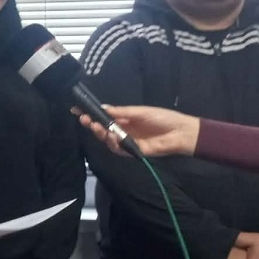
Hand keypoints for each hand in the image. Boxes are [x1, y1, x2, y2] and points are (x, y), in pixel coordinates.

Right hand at [76, 105, 198, 157]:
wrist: (180, 133)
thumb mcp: (140, 112)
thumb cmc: (162, 118)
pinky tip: (112, 137)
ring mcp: (127, 141)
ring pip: (107, 139)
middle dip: (92, 124)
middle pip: (102, 129)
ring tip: (97, 127)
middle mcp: (123, 130)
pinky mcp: (132, 151)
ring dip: (100, 133)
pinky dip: (113, 143)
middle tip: (84, 119)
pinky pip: (118, 148)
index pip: (104, 117)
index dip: (91, 114)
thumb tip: (103, 107)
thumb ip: (121, 112)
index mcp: (124, 119)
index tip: (77, 110)